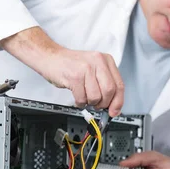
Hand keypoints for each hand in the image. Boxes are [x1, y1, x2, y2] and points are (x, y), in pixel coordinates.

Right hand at [0, 27, 124, 115]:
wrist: (50, 57)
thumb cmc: (71, 64)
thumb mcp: (93, 68)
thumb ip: (105, 84)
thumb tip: (114, 106)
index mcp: (106, 60)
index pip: (119, 85)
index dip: (118, 102)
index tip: (114, 111)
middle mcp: (98, 62)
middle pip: (110, 91)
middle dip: (103, 103)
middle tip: (97, 105)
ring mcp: (86, 68)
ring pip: (96, 97)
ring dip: (90, 103)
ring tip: (84, 97)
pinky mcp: (74, 76)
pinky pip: (82, 98)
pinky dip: (80, 102)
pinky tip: (77, 96)